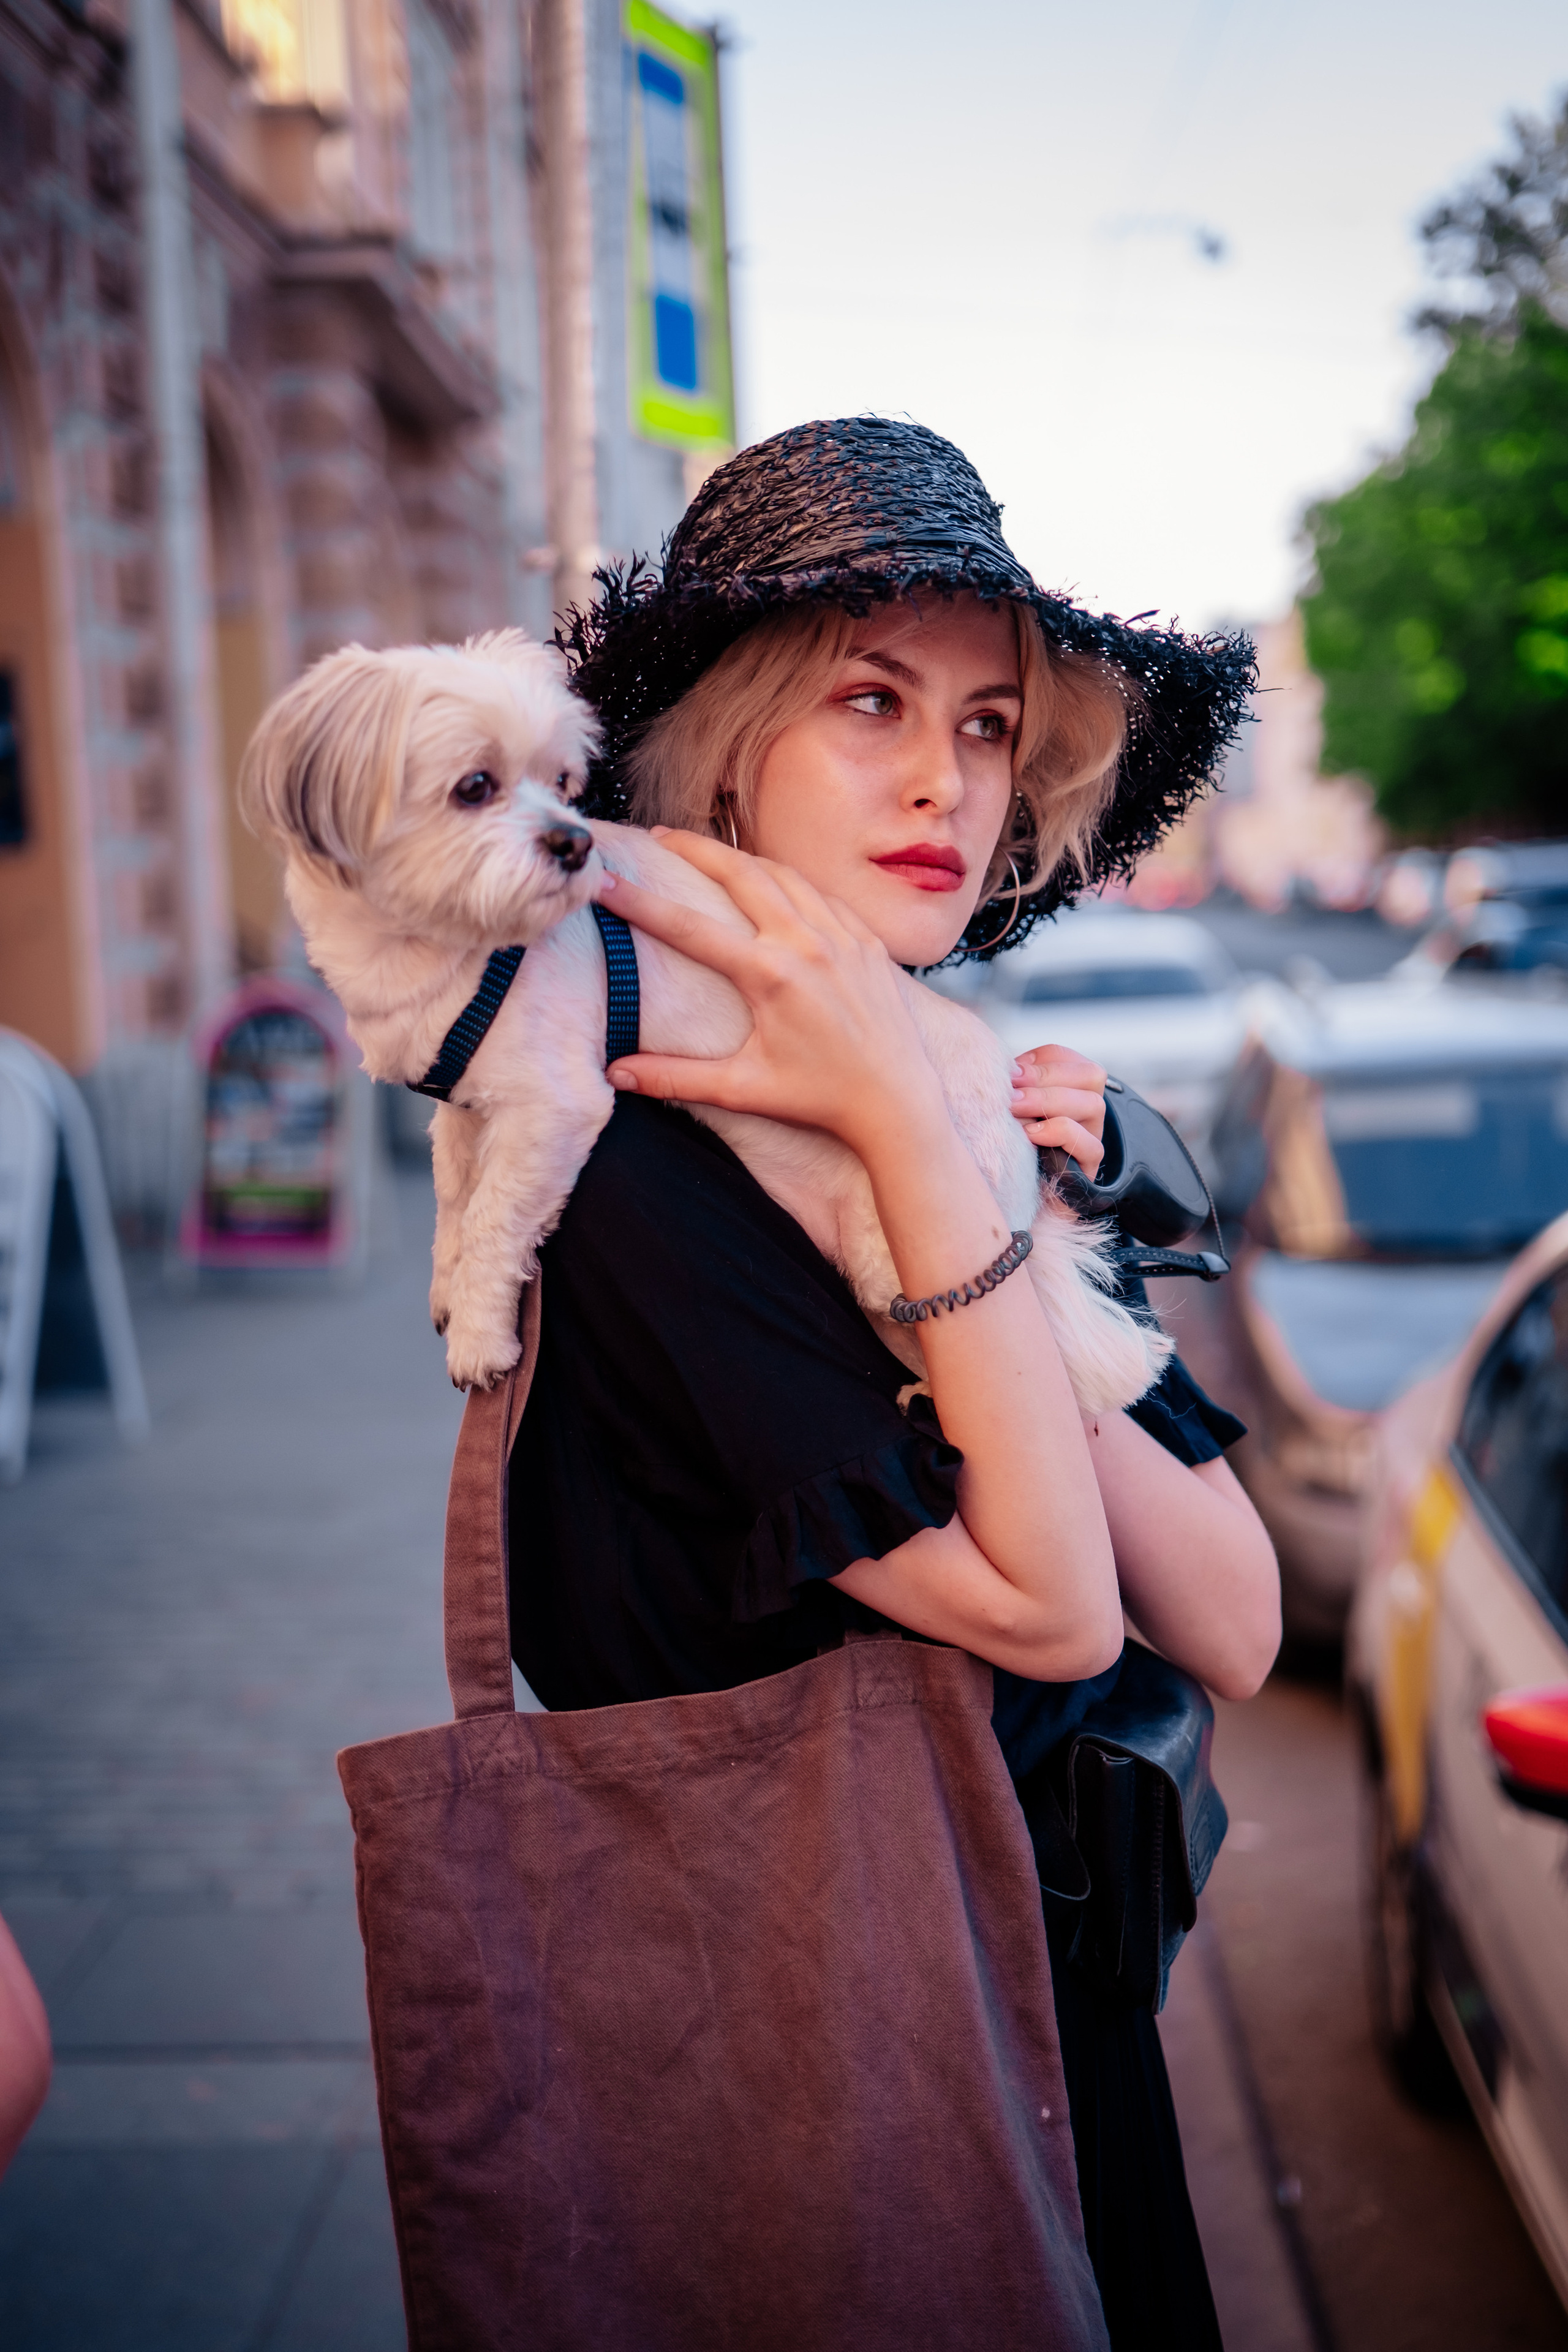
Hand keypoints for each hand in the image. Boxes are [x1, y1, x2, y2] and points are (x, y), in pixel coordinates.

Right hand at [596, 830, 947, 1158]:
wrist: (897, 1102)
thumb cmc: (819, 1098)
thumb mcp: (743, 1088)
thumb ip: (676, 1077)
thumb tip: (616, 1073)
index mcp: (770, 976)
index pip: (689, 928)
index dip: (640, 903)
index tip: (605, 882)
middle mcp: (807, 944)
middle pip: (739, 873)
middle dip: (694, 848)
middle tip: (657, 834)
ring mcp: (842, 936)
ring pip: (784, 874)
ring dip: (742, 858)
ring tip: (710, 851)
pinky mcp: (868, 940)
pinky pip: (823, 895)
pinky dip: (790, 881)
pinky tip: (773, 884)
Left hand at [1009, 1043, 1106, 1176]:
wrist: (1010, 1199)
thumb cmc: (1005, 1149)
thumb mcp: (1008, 1110)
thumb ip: (1012, 1087)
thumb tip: (1004, 1068)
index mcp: (1070, 1090)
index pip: (1072, 1060)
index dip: (1044, 1059)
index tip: (1013, 1070)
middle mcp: (1086, 1112)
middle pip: (1091, 1075)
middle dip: (1046, 1076)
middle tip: (1011, 1089)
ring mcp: (1091, 1139)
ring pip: (1094, 1105)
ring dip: (1050, 1100)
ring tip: (1015, 1108)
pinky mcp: (1088, 1169)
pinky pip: (1091, 1146)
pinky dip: (1060, 1133)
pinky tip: (1030, 1134)